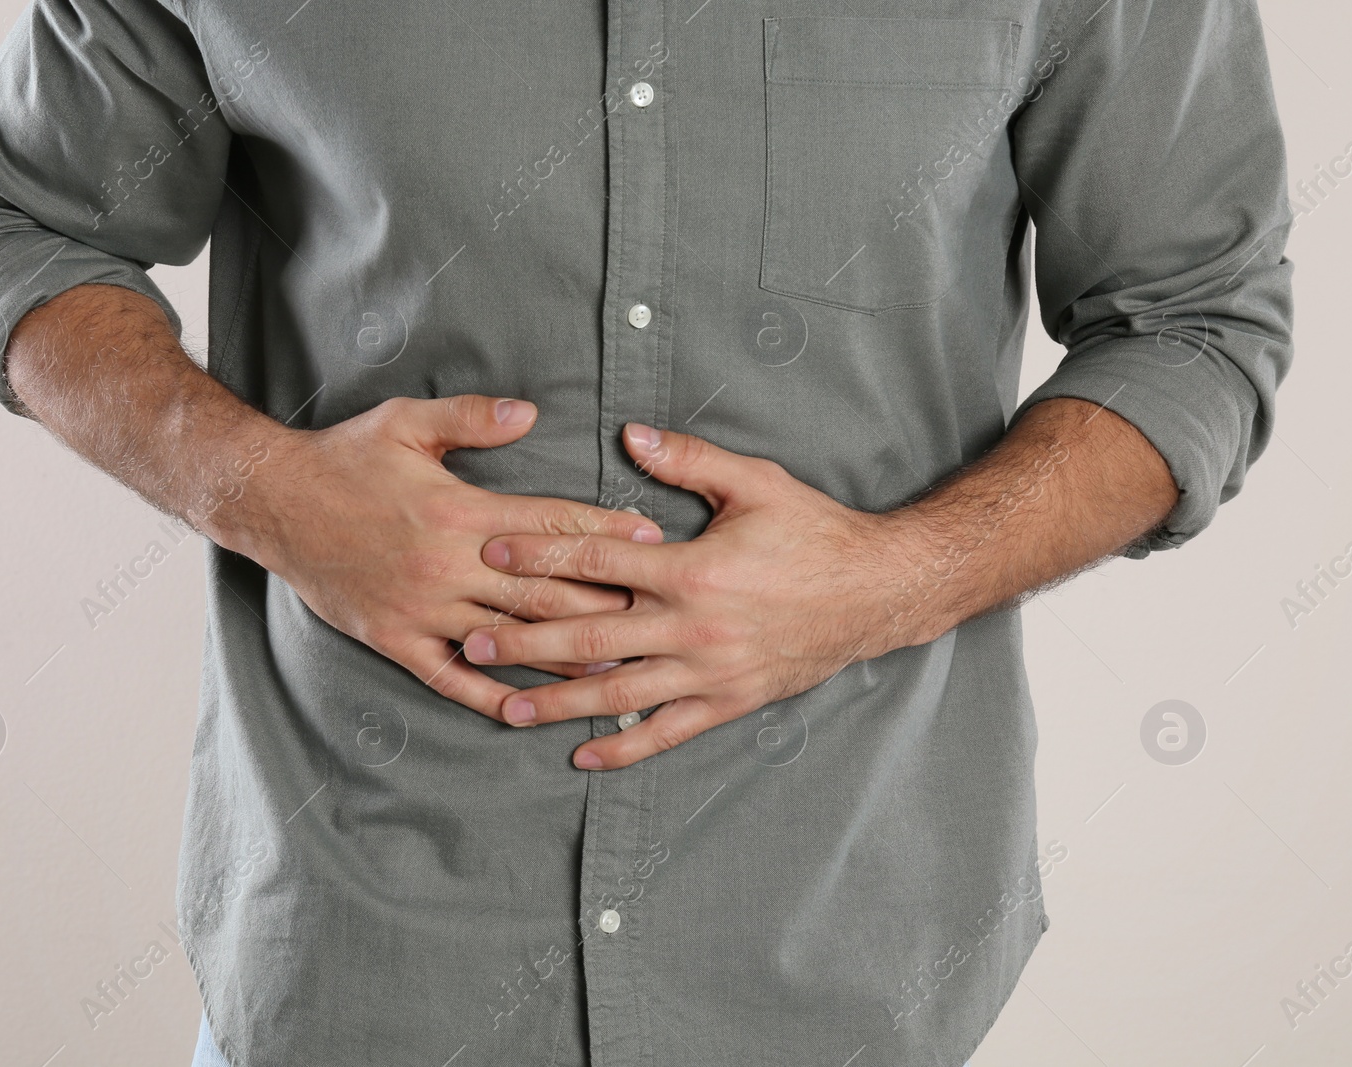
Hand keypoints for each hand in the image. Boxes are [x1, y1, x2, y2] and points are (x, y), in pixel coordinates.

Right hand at [233, 396, 664, 716]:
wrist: (272, 502)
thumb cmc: (344, 457)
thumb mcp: (407, 421)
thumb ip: (473, 418)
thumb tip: (531, 412)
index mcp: (459, 511)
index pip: (549, 524)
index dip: (604, 531)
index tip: (650, 540)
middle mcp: (447, 566)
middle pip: (542, 588)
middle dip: (603, 599)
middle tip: (654, 610)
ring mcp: (421, 608)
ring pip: (508, 638)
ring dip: (563, 654)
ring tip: (616, 667)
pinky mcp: (395, 638)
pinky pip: (451, 676)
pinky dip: (492, 695)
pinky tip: (529, 708)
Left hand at [460, 422, 936, 768]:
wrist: (878, 591)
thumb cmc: (815, 531)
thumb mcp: (756, 483)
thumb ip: (689, 460)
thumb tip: (631, 435)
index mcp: (692, 569)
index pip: (597, 559)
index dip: (538, 555)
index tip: (489, 552)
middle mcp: (693, 627)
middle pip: (590, 635)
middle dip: (525, 639)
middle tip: (472, 640)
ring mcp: (709, 671)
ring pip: (618, 693)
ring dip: (557, 702)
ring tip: (505, 707)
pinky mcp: (729, 702)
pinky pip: (667, 732)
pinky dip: (623, 748)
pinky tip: (582, 755)